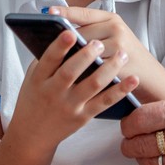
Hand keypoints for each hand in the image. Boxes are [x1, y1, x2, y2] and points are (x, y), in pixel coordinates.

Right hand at [9, 29, 138, 144]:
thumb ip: (48, 57)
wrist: (32, 134)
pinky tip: (132, 79)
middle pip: (71, 72)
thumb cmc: (35, 97)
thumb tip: (67, 30)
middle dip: (86, 56)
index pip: (49, 59)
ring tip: (122, 54)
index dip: (59, 46)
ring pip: (93, 85)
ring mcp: (69, 105)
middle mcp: (53, 92)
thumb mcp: (33, 77)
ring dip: (109, 68)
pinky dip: (120, 91)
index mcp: (39, 78)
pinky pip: (105, 102)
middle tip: (99, 43)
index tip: (70, 32)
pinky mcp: (83, 117)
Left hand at [52, 7, 164, 101]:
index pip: (84, 13)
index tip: (48, 12)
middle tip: (45, 43)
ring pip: (87, 51)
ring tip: (53, 62)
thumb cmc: (124, 54)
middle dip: (65, 41)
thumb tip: (59, 33)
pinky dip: (82, 73)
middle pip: (82, 33)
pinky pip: (95, 68)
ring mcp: (119, 46)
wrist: (149, 75)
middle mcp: (116, 28)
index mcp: (111, 18)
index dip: (65, 12)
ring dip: (71, 58)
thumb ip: (91, 31)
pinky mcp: (120, 66)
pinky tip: (69, 78)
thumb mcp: (112, 35)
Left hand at [120, 91, 164, 164]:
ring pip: (149, 163)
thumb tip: (137, 118)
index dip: (128, 124)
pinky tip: (160, 161)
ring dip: (142, 157)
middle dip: (129, 142)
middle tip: (130, 139)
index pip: (139, 120)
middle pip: (140, 144)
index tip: (128, 125)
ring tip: (146, 149)